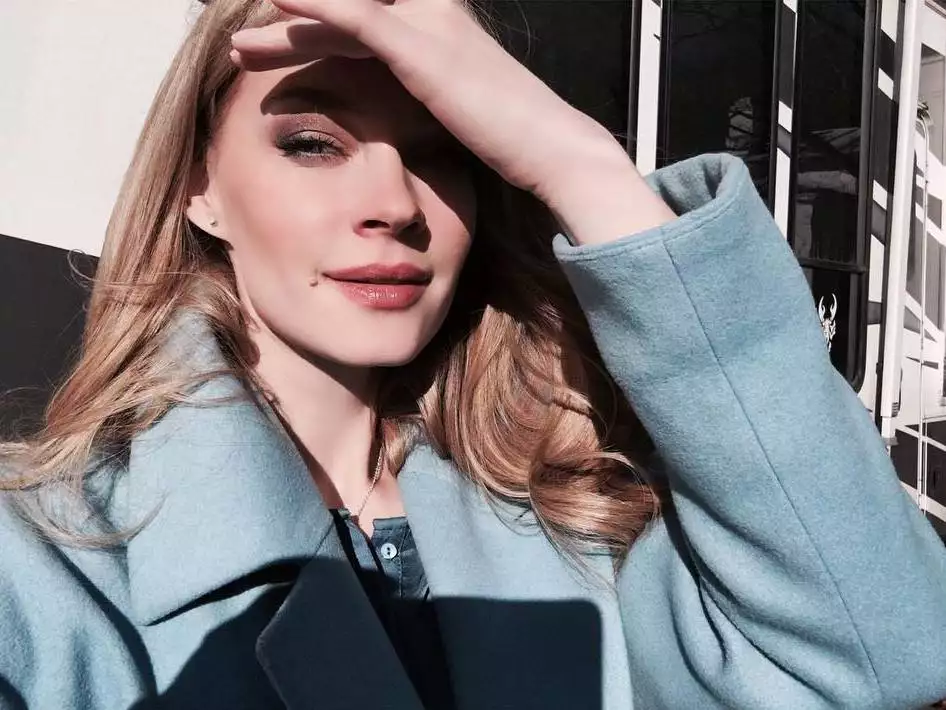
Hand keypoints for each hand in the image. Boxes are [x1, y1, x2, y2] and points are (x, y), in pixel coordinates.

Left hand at [229, 0, 630, 206]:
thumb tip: (399, 121)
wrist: (552, 148)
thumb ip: (425, 96)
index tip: (277, 48)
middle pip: (345, 10)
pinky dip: (314, 7)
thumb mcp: (459, 107)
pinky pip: (357, 17)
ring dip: (285, 25)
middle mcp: (430, 13)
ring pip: (341, 10)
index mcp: (435, 25)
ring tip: (241, 52)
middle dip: (293, 24)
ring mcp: (428, 25)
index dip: (319, 27)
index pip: (364, 14)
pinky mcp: (423, 49)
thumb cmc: (511, 138)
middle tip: (248, 47)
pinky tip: (275, 2)